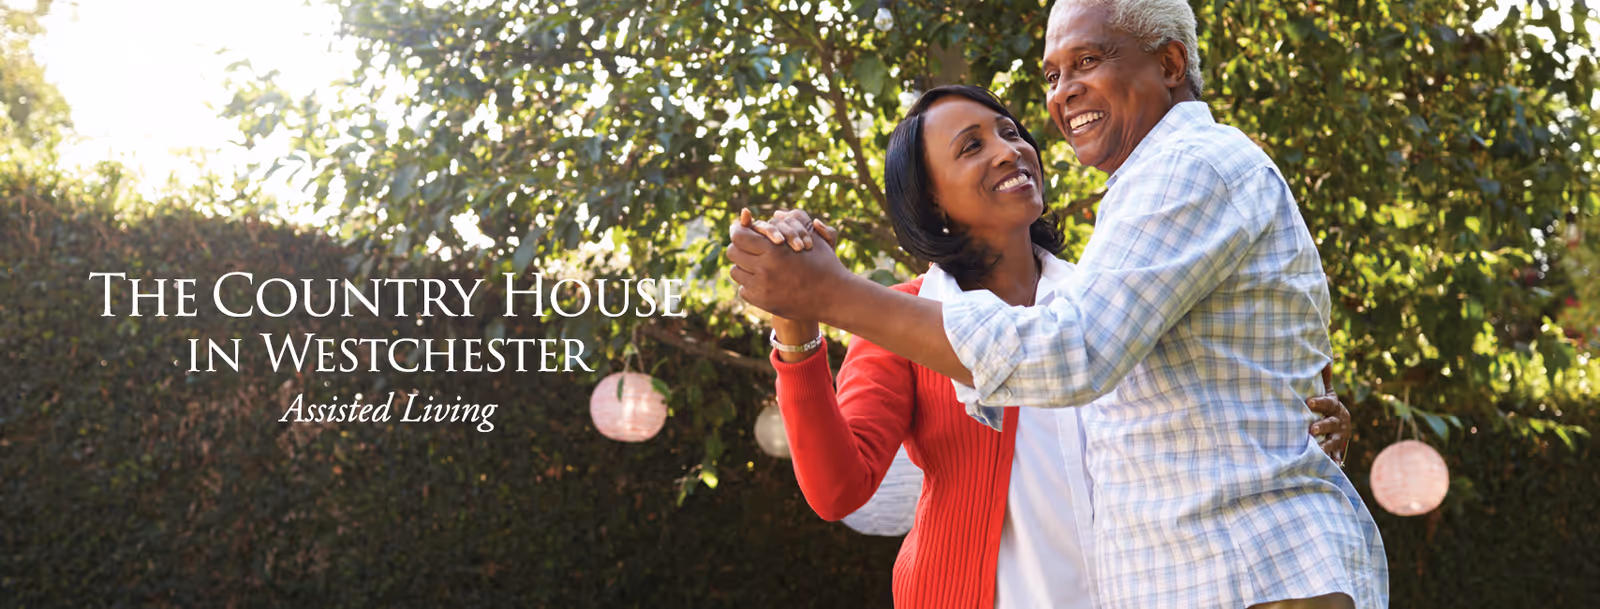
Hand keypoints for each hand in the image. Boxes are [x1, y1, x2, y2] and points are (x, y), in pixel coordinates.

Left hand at [727, 208, 855, 321]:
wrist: (833, 297)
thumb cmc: (824, 263)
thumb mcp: (811, 238)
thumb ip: (791, 223)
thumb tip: (774, 213)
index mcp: (774, 249)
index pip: (738, 236)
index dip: (738, 231)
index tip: (741, 231)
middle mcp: (764, 269)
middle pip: (732, 253)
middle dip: (739, 248)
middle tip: (747, 247)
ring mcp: (762, 288)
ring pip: (735, 272)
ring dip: (743, 267)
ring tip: (756, 264)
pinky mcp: (762, 302)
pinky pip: (743, 290)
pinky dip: (750, 284)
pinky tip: (763, 281)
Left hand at [1307, 365, 1350, 464]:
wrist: (1343, 424)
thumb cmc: (1328, 406)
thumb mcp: (1327, 393)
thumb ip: (1324, 379)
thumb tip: (1324, 360)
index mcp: (1334, 407)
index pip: (1327, 403)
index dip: (1318, 402)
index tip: (1308, 401)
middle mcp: (1338, 422)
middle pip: (1330, 424)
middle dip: (1321, 426)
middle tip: (1311, 429)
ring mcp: (1339, 437)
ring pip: (1333, 442)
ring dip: (1325, 446)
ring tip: (1316, 451)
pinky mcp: (1337, 450)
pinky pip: (1336, 457)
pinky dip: (1333, 462)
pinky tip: (1329, 468)